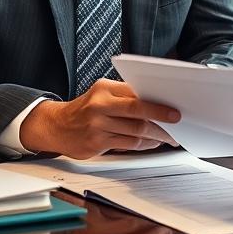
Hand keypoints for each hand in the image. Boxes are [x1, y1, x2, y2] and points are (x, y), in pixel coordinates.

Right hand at [19, 79, 180, 158]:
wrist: (56, 126)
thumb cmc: (85, 110)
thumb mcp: (102, 94)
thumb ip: (126, 96)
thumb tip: (158, 102)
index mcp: (104, 88)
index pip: (136, 93)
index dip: (157, 101)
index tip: (174, 106)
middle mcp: (100, 105)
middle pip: (137, 111)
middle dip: (161, 117)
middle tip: (176, 121)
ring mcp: (98, 125)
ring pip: (135, 130)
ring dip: (156, 135)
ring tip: (169, 136)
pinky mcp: (97, 143)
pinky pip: (128, 144)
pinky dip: (144, 144)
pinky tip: (152, 143)